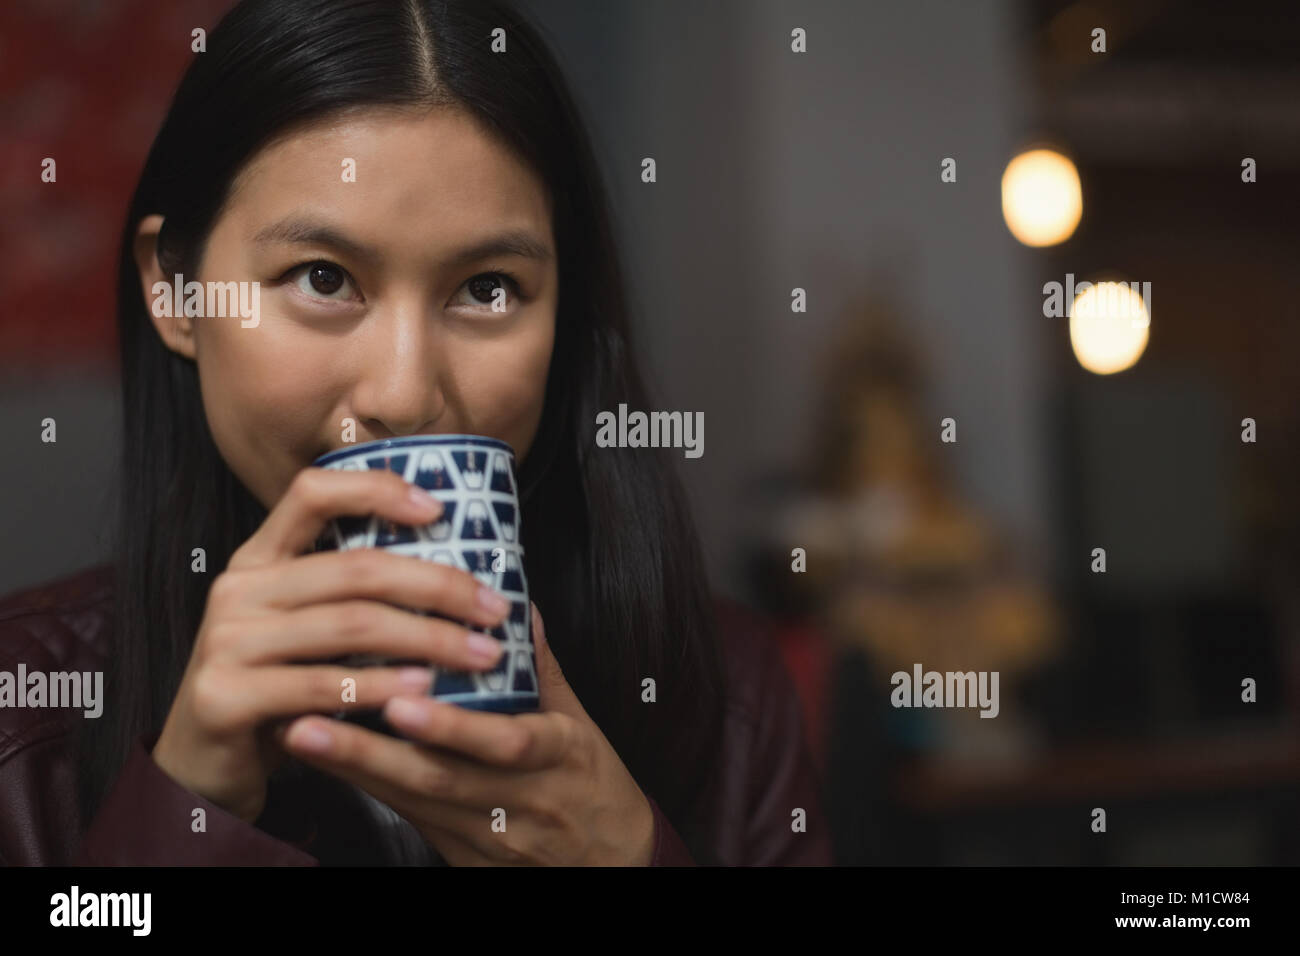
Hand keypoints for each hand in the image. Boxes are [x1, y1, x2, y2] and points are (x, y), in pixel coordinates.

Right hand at [151, 466, 510, 822]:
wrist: (201, 768)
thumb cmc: (274, 689)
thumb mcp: (302, 627)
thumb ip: (347, 593)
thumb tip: (452, 564)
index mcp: (258, 558)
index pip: (312, 491)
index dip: (376, 489)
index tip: (439, 509)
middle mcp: (238, 589)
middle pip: (356, 568)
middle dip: (438, 585)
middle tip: (494, 608)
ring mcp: (226, 642)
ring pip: (351, 624)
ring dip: (429, 639)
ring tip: (481, 654)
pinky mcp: (225, 696)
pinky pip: (322, 684)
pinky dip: (382, 686)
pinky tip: (426, 690)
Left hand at [278, 604, 656, 865]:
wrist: (612, 865)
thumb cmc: (594, 785)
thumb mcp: (582, 724)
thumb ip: (544, 668)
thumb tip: (519, 606)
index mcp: (559, 756)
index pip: (507, 742)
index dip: (452, 727)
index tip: (401, 701)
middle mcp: (522, 801)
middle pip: (441, 780)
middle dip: (371, 752)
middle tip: (308, 721)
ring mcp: (491, 838)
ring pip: (415, 804)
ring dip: (356, 769)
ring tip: (301, 737)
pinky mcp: (465, 859)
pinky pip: (411, 821)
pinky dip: (369, 790)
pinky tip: (330, 764)